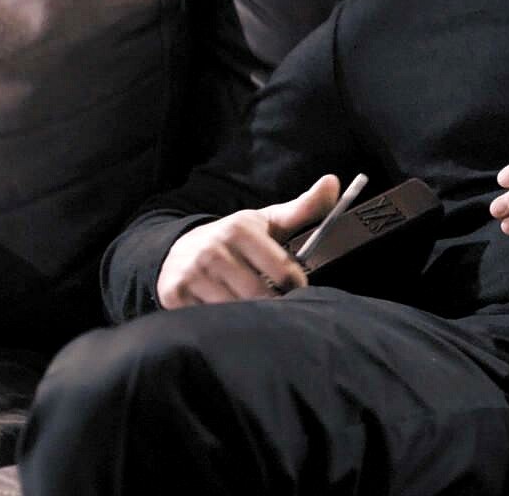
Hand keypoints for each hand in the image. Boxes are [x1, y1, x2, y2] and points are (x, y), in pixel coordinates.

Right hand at [155, 175, 339, 309]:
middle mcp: (213, 250)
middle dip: (274, 305)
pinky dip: (223, 326)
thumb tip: (333, 181)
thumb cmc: (237, 239)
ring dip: (250, 319)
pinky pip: (210, 321)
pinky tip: (229, 319)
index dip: (295, 286)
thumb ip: (304, 207)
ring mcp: (191, 273)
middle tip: (278, 308)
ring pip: (236, 311)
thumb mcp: (269, 221)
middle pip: (259, 295)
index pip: (283, 271)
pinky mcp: (174, 295)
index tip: (295, 289)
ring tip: (256, 315)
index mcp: (239, 229)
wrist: (181, 250)